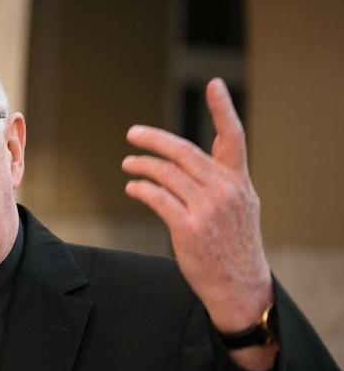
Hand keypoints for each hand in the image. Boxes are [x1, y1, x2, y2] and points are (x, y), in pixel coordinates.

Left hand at [122, 78, 275, 367]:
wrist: (239, 285)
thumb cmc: (235, 246)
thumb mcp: (241, 207)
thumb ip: (221, 181)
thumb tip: (192, 160)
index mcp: (239, 181)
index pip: (233, 138)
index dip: (223, 109)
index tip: (214, 84)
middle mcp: (225, 190)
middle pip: (183, 151)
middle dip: (153, 139)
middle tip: (133, 134)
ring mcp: (207, 209)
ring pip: (165, 173)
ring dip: (141, 165)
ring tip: (128, 164)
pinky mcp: (188, 228)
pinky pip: (157, 197)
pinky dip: (141, 188)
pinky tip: (133, 187)